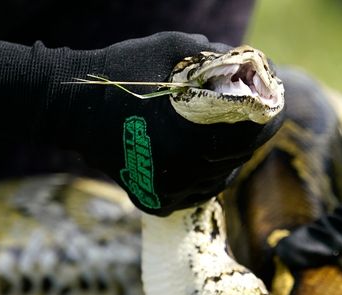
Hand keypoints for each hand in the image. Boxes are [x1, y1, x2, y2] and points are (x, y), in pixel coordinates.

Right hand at [0, 31, 280, 214]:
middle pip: (239, 158)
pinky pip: (193, 195)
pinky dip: (203, 180)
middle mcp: (185, 168)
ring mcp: (168, 188)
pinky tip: (204, 162)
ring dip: (229, 160)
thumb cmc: (120, 72)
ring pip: (219, 179)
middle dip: (249, 138)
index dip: (269, 120)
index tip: (272, 108)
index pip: (253, 134)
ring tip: (227, 140)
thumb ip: (213, 56)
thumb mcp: (171, 49)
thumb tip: (246, 63)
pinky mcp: (153, 198)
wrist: (69, 107)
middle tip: (252, 122)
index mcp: (194, 133)